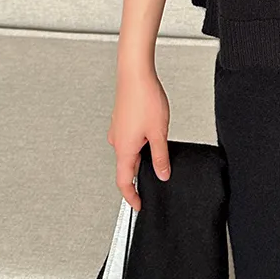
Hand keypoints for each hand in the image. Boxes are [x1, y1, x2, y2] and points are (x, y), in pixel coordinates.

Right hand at [108, 54, 170, 212]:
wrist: (135, 73)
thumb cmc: (144, 98)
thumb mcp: (159, 133)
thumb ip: (160, 157)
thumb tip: (162, 174)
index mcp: (124, 149)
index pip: (124, 182)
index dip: (131, 197)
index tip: (138, 205)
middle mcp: (117, 141)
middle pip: (126, 167)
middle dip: (140, 175)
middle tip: (156, 176)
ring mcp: (117, 129)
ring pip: (128, 152)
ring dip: (141, 158)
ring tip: (158, 150)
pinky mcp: (121, 119)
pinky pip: (128, 140)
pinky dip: (138, 145)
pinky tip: (151, 135)